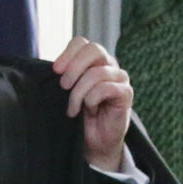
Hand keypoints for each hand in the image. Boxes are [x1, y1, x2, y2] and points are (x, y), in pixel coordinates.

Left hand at [54, 36, 134, 171]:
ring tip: (73, 108)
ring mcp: (120, 79)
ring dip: (79, 92)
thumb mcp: (69, 90)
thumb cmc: (81, 114)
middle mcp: (110, 65)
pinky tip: (90, 111)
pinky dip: (92, 100)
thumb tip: (57, 67)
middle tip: (63, 86)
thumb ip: (67, 74)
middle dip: (74, 67)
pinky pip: (106, 88)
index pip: (83, 43)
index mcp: (95, 60)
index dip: (68, 53)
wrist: (95, 140)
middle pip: (94, 50)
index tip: (55, 70)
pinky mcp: (127, 94)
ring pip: (97, 73)